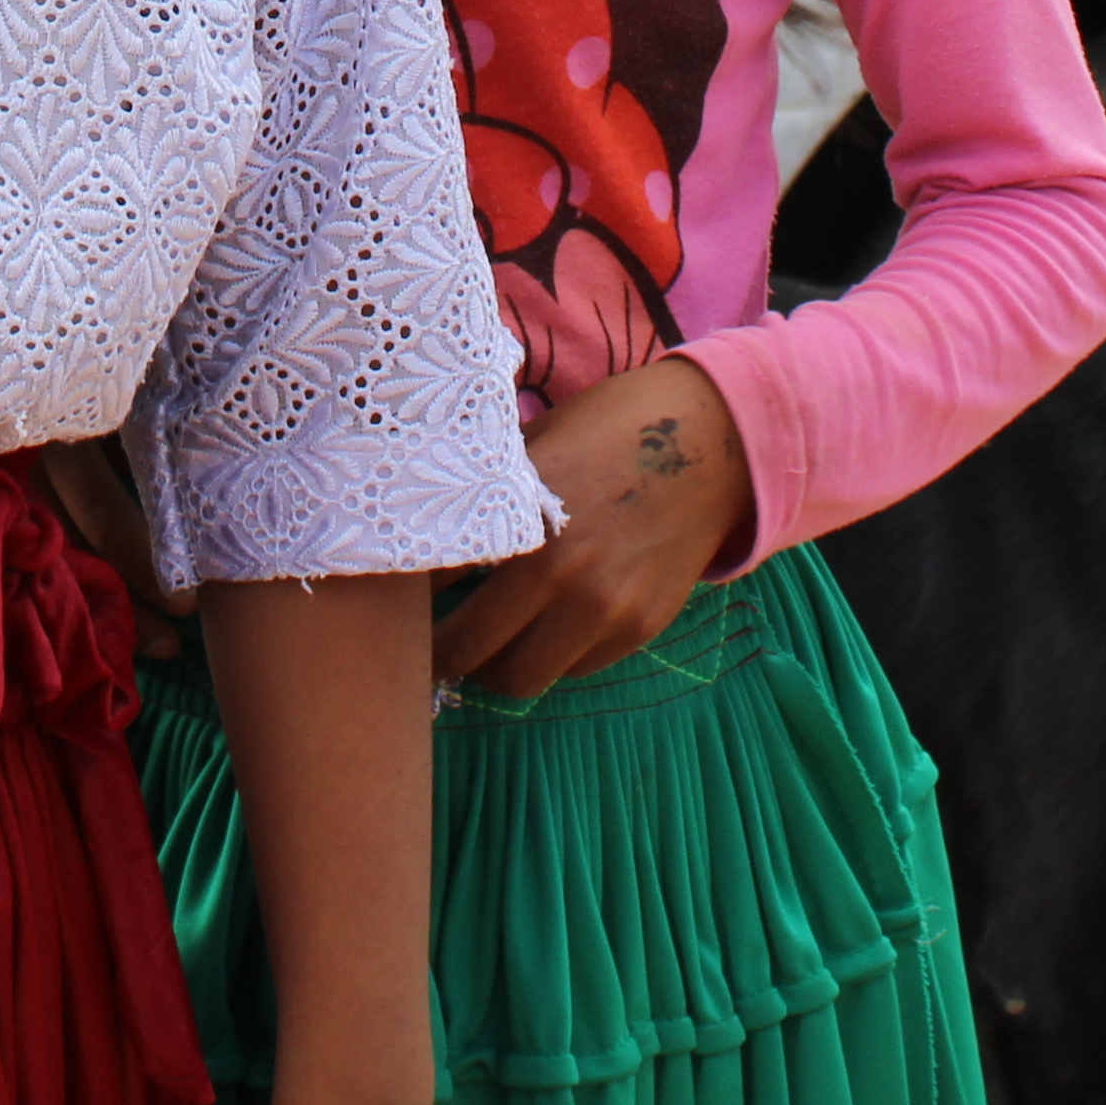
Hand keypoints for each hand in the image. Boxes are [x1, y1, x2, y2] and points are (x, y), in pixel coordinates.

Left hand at [433, 356, 748, 702]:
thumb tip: (428, 520)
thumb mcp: (537, 444)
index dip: (407, 592)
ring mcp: (604, 610)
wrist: (712, 441)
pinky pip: (574, 668)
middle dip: (438, 651)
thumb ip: (489, 491)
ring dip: (493, 667)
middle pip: (469, 649)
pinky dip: (549, 657)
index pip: (437, 579)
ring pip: (520, 678)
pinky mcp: (639, 629)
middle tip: (422, 645)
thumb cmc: (612, 426)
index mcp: (523, 520)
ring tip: (483, 644)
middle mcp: (560, 576)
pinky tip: (542, 627)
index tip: (393, 598)